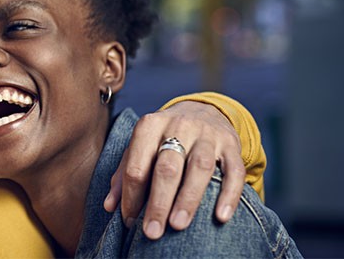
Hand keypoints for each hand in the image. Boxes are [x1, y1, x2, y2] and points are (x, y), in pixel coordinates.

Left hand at [102, 101, 244, 239]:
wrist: (203, 111)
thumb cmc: (165, 136)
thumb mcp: (142, 146)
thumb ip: (125, 173)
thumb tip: (110, 206)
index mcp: (149, 126)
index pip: (137, 165)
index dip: (131, 195)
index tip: (130, 221)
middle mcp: (178, 126)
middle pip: (167, 167)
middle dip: (158, 202)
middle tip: (152, 232)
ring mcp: (207, 134)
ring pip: (199, 166)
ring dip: (188, 198)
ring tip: (179, 225)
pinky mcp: (231, 144)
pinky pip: (233, 170)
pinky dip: (229, 194)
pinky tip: (221, 216)